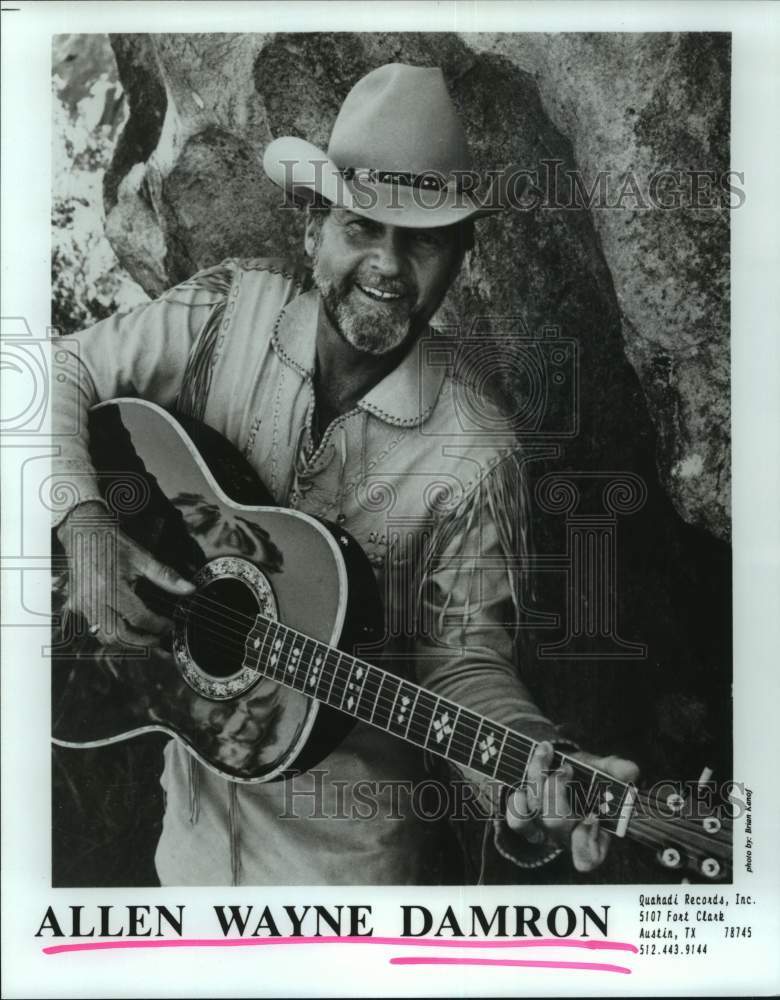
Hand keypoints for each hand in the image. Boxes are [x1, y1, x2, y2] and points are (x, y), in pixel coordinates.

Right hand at [57, 500, 194, 649]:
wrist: (83, 531)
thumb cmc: (113, 543)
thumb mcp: (142, 557)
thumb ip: (166, 576)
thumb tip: (190, 589)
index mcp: (110, 587)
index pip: (138, 618)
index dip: (158, 625)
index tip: (170, 625)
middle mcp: (93, 600)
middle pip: (119, 636)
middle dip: (142, 642)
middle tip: (159, 638)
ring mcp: (81, 605)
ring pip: (104, 637)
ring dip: (125, 642)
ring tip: (145, 636)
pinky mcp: (76, 605)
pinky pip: (93, 628)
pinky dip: (110, 633)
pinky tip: (126, 628)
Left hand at [506, 741, 639, 871]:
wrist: (556, 768)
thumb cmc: (586, 776)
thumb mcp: (603, 770)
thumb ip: (617, 770)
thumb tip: (630, 770)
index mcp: (590, 834)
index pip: (587, 858)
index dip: (587, 839)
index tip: (593, 814)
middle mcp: (564, 837)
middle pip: (556, 823)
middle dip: (558, 790)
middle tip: (567, 768)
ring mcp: (541, 829)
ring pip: (534, 814)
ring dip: (538, 780)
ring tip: (546, 756)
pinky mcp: (523, 820)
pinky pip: (515, 816)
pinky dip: (519, 795)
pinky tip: (530, 771)